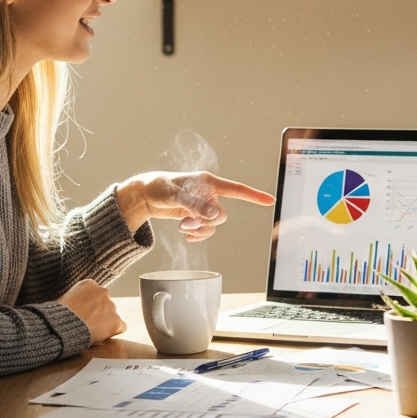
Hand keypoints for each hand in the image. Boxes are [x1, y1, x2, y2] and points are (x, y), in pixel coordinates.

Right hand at [58, 279, 124, 343]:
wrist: (60, 326)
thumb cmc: (56, 315)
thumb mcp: (63, 299)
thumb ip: (75, 299)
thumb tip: (76, 308)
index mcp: (88, 284)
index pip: (95, 295)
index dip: (89, 307)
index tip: (83, 314)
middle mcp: (103, 291)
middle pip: (105, 304)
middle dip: (99, 313)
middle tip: (86, 324)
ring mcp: (110, 306)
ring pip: (112, 315)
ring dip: (105, 323)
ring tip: (89, 331)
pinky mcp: (115, 320)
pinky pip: (121, 327)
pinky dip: (113, 332)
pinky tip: (101, 336)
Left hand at [116, 171, 275, 238]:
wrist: (146, 195)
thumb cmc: (160, 187)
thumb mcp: (176, 195)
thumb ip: (196, 205)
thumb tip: (216, 215)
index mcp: (209, 182)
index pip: (236, 189)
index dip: (254, 196)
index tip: (270, 200)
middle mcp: (209, 194)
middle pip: (221, 215)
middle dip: (205, 223)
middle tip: (186, 223)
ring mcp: (203, 206)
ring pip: (214, 225)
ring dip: (200, 230)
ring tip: (182, 227)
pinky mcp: (196, 215)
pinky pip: (205, 230)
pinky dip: (197, 234)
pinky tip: (186, 234)